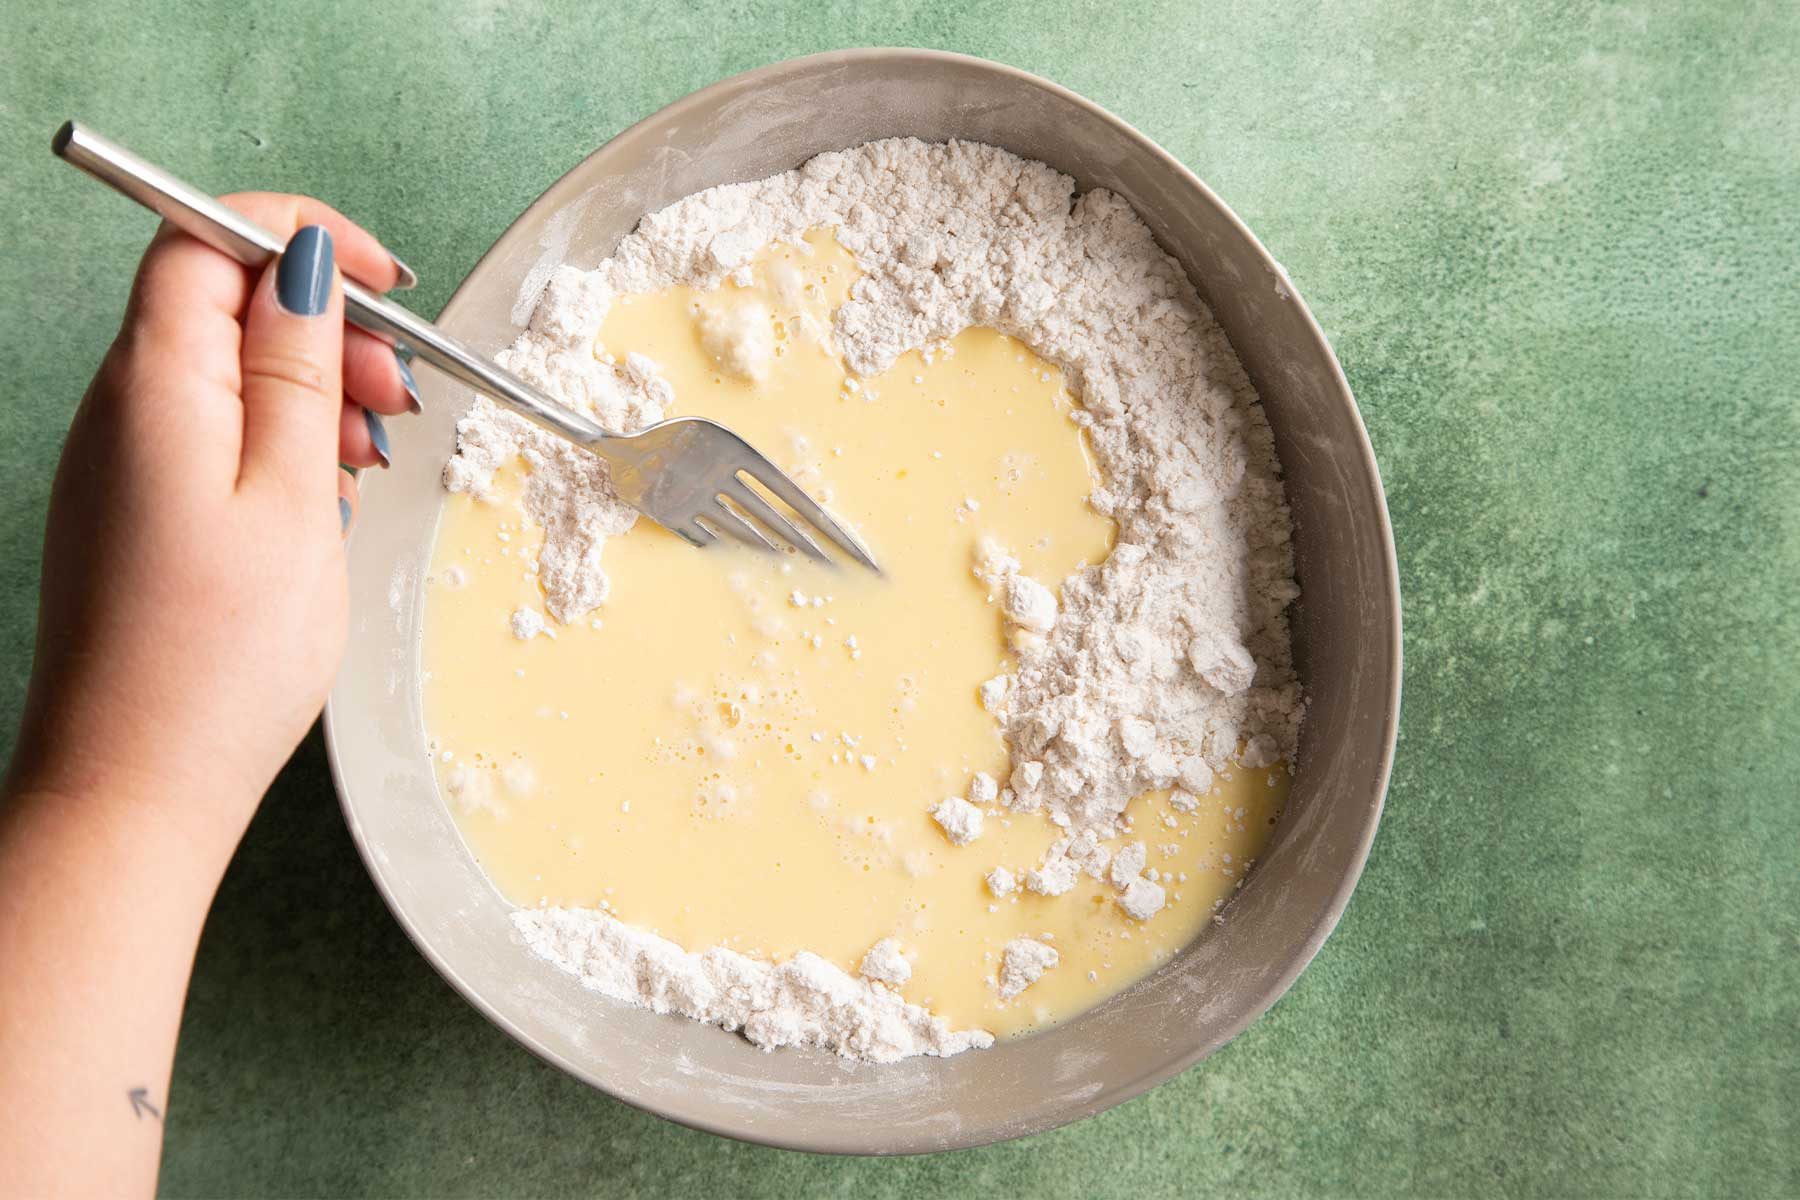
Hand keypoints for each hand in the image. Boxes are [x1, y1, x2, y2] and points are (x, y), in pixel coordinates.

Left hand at [5, 195, 417, 852]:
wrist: (136, 788)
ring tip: (370, 459)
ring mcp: (124, 463)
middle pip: (223, 303)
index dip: (299, 235)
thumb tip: (304, 268)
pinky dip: (282, 445)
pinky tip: (325, 500)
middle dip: (326, 325)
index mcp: (154, 387)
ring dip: (313, 391)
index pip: (204, 238)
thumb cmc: (217, 658)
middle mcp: (122, 411)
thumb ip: (298, 369)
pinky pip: (217, 436)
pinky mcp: (139, 512)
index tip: (384, 279)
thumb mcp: (291, 495)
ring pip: (229, 373)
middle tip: (398, 394)